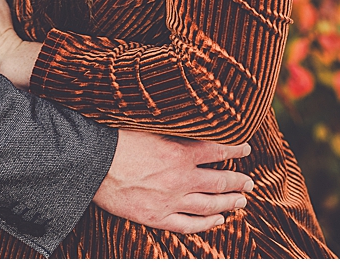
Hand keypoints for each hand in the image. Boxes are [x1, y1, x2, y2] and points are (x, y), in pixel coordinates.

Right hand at [94, 129, 252, 233]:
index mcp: (178, 152)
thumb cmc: (112, 139)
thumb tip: (186, 116)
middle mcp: (180, 178)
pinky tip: (219, 221)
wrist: (89, 163)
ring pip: (210, 206)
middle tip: (249, 182)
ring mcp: (170, 200)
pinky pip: (190, 224)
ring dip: (229, 203)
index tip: (245, 149)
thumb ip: (168, 125)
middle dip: (238, 182)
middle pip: (219, 182)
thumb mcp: (144, 124)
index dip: (235, 150)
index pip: (217, 150)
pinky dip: (208, 224)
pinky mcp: (157, 217)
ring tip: (241, 201)